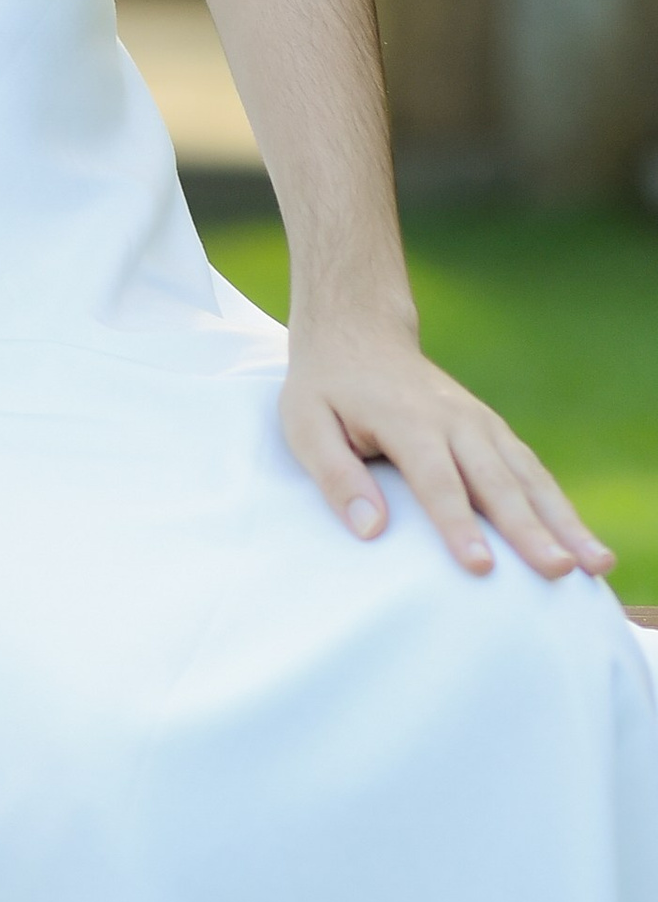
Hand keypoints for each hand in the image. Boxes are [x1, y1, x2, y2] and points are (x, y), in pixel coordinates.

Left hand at [280, 309, 615, 582]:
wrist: (359, 329)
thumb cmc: (326, 386)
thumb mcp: (305, 423)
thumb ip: (335, 475)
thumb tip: (370, 530)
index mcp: (406, 419)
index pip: (436, 479)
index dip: (458, 525)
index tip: (480, 568)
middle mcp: (453, 419)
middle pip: (495, 481)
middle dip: (530, 529)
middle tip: (560, 571)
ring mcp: (479, 422)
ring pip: (528, 475)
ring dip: (563, 520)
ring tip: (596, 564)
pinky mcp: (493, 430)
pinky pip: (532, 469)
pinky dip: (560, 505)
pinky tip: (584, 542)